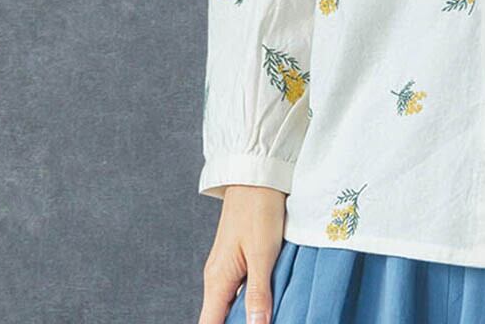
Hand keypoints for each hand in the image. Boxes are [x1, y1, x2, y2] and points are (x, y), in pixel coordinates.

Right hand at [199, 184, 287, 323]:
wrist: (257, 175)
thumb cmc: (259, 208)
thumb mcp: (263, 253)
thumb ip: (258, 293)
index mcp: (217, 280)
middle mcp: (216, 277)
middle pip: (218, 318)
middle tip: (263, 322)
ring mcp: (225, 267)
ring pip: (229, 305)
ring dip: (244, 315)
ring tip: (268, 317)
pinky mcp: (237, 257)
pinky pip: (238, 288)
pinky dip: (250, 299)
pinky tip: (267, 300)